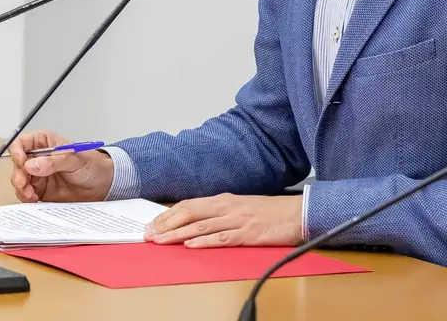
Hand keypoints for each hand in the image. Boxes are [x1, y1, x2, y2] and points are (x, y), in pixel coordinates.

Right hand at [9, 130, 113, 202]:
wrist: (104, 185)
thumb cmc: (93, 165)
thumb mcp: (75, 159)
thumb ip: (54, 161)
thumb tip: (32, 165)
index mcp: (45, 144)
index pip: (22, 143)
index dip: (17, 152)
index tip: (21, 161)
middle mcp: (39, 159)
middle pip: (17, 164)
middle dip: (18, 174)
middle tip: (24, 183)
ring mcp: (39, 176)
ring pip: (19, 180)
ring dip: (21, 188)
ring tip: (31, 194)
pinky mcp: (42, 191)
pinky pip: (27, 195)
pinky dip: (27, 197)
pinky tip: (34, 199)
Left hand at [144, 193, 302, 247]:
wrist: (298, 213)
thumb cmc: (271, 212)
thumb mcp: (241, 207)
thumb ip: (220, 212)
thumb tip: (196, 222)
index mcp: (224, 199)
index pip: (189, 205)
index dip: (168, 215)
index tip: (152, 225)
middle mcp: (227, 207)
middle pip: (190, 213)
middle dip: (166, 224)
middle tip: (148, 235)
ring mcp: (237, 220)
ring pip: (201, 226)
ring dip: (178, 234)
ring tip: (161, 241)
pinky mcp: (248, 234)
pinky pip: (222, 238)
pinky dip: (205, 242)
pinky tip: (191, 246)